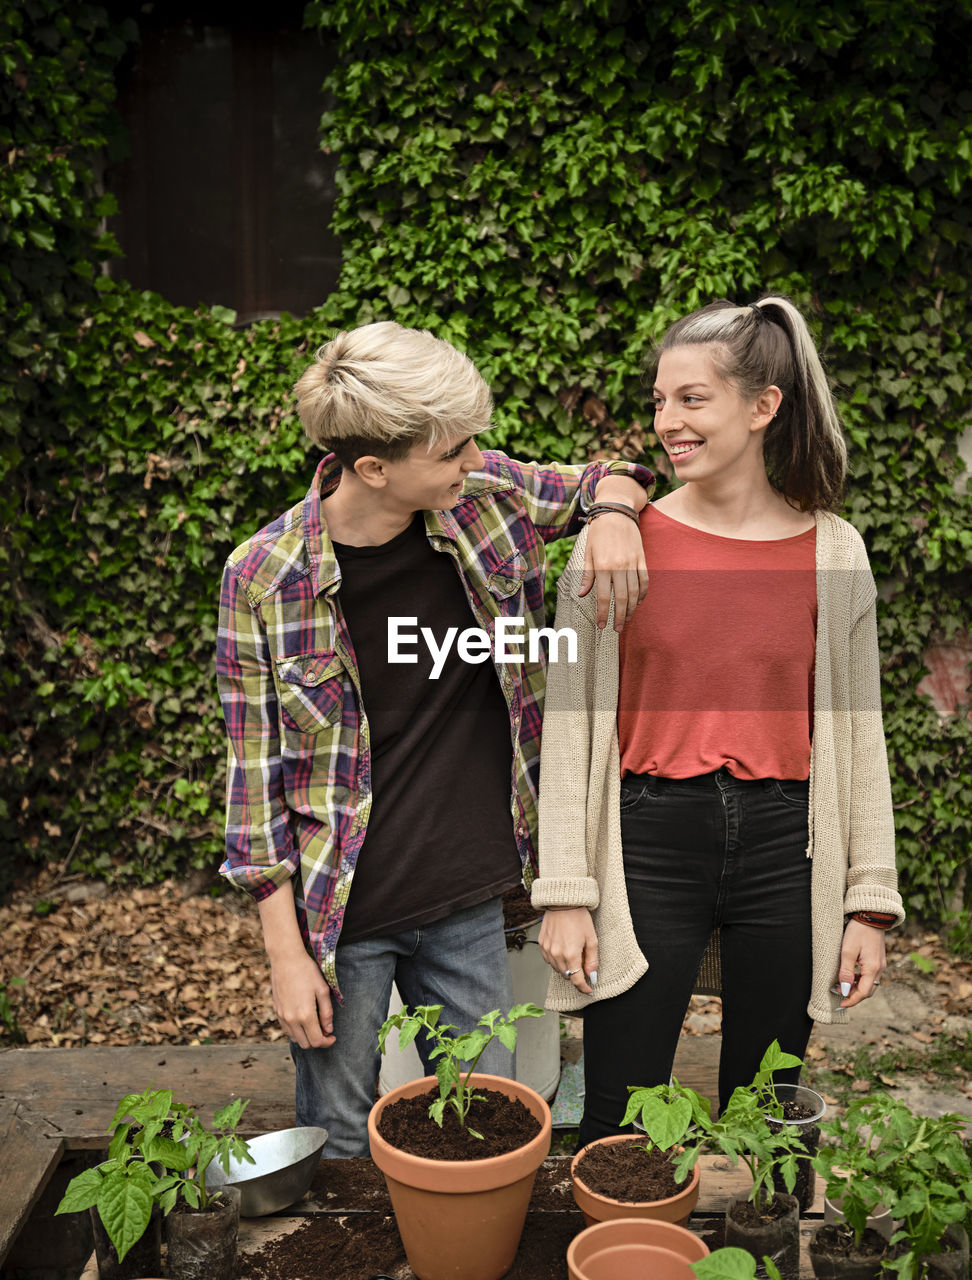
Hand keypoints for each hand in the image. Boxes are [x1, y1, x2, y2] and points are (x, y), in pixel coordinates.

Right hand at [269, 949, 335, 1048]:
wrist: (285, 959)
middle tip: (325, 1030)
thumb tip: (329, 1029)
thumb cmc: (307, 971)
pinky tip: (303, 1019)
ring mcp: (282, 1016)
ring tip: (315, 1024)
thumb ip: (327, 1012)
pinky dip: (296, 1030)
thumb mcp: (323, 990)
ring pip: (295, 1038)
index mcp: (305, 1015)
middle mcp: (291, 1019)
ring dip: (306, 1036)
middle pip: (305, 1044)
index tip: (333, 1036)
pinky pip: (286, 1029)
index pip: (317, 1041)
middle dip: (317, 1041)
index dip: (327, 1042)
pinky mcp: (276, 1011)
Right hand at [538, 907, 598, 994]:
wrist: (563, 902)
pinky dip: (556, 960)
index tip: (588, 990)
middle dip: (576, 975)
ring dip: (566, 968)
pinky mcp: (541, 944)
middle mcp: (557, 955)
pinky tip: (562, 950)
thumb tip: (592, 976)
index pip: (576, 980)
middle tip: (583, 964)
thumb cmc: (579, 918)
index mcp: (571, 954)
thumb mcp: (592, 939)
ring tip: (573, 954)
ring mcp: (547, 950)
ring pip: (557, 969)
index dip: (584, 988)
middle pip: (567, 976)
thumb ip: (592, 960)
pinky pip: (549, 960)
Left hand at [578, 512, 648, 629]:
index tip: (602, 625)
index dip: (603, 613)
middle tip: (616, 628)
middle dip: (619, 616)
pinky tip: (638, 602)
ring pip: (634, 592)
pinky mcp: (641, 559)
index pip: (603, 596)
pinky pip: (645, 580)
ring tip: (627, 618)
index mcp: (603, 566)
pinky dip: (643, 593)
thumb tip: (582, 595)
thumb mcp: (588, 553)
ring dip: (631, 608)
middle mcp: (619, 566)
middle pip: (621, 598)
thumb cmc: (599, 533)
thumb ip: (587, 575)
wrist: (617, 512)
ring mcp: (632, 563)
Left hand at [834, 919, 886, 1008]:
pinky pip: (870, 975)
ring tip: (841, 985)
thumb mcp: (847, 951)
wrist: (871, 915)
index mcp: (872, 968)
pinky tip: (850, 976)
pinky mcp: (878, 959)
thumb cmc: (858, 931)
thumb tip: (844, 989)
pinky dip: (860, 980)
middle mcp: (879, 969)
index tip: (840, 1004)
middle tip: (838, 995)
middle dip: (854, 996)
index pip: (863, 993)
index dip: (851, 1000)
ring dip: (856, 988)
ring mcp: (880, 964)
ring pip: (869, 983)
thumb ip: (846, 971)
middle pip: (868, 991)